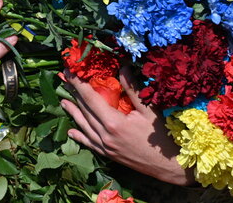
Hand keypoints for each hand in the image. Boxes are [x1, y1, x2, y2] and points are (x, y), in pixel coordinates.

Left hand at [61, 66, 194, 185]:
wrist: (169, 165)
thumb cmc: (161, 136)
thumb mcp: (149, 109)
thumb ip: (132, 89)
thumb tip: (122, 67)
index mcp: (113, 122)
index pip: (90, 98)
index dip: (78, 84)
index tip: (70, 72)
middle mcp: (105, 135)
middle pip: (85, 111)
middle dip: (73, 93)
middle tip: (64, 80)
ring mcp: (105, 147)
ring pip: (84, 127)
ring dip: (73, 113)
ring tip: (63, 101)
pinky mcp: (109, 155)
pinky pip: (90, 143)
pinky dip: (80, 136)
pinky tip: (71, 131)